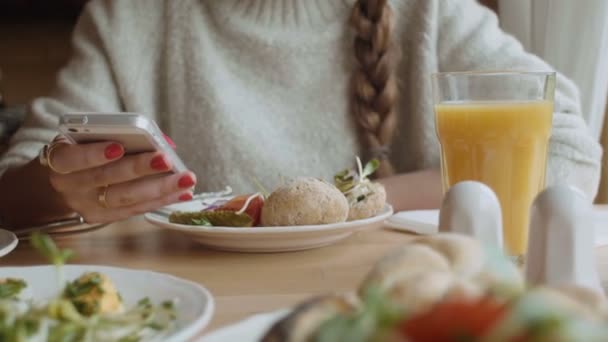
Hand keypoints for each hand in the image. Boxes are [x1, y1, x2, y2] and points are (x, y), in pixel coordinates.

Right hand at [46, 138, 195, 223]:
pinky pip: (135, 210)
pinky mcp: (103, 218)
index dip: (93, 154)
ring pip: (125, 198)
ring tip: (185, 180)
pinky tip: (183, 193)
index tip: (118, 147)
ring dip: (159, 189)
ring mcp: (87, 206)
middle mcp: (70, 186)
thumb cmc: (83, 151)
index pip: (72, 158)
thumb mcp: (87, 137)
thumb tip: (164, 142)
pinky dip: (161, 201)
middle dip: (138, 169)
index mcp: (60, 159)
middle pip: (106, 179)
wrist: (63, 183)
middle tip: (165, 160)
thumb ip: (118, 134)